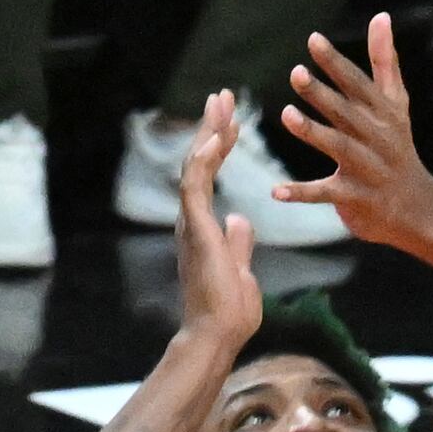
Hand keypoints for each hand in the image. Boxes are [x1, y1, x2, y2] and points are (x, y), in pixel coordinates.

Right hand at [175, 91, 265, 349]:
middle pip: (198, 163)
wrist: (217, 335)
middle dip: (211, 128)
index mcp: (203, 227)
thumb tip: (240, 221)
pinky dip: (203, 162)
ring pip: (195, 167)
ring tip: (221, 104)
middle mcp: (192, 220)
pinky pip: (196, 188)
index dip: (219, 146)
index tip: (232, 121)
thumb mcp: (241, 268)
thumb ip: (238, 243)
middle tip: (222, 97)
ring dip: (208, 134)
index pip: (209, 175)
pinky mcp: (195, 230)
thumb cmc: (229, 311)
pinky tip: (214, 139)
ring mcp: (191, 224)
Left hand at [278, 15, 432, 247]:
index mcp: (383, 113)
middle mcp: (377, 137)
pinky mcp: (358, 198)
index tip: (313, 39)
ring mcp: (368, 169)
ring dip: (313, 132)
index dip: (335, 62)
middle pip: (346, 112)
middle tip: (296, 73)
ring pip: (338, 147)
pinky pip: (326, 194)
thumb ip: (384, 61)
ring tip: (286, 115)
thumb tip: (380, 15)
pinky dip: (301, 193)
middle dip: (322, 93)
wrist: (418, 207)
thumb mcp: (396, 103)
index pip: (358, 83)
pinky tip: (276, 190)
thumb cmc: (398, 147)